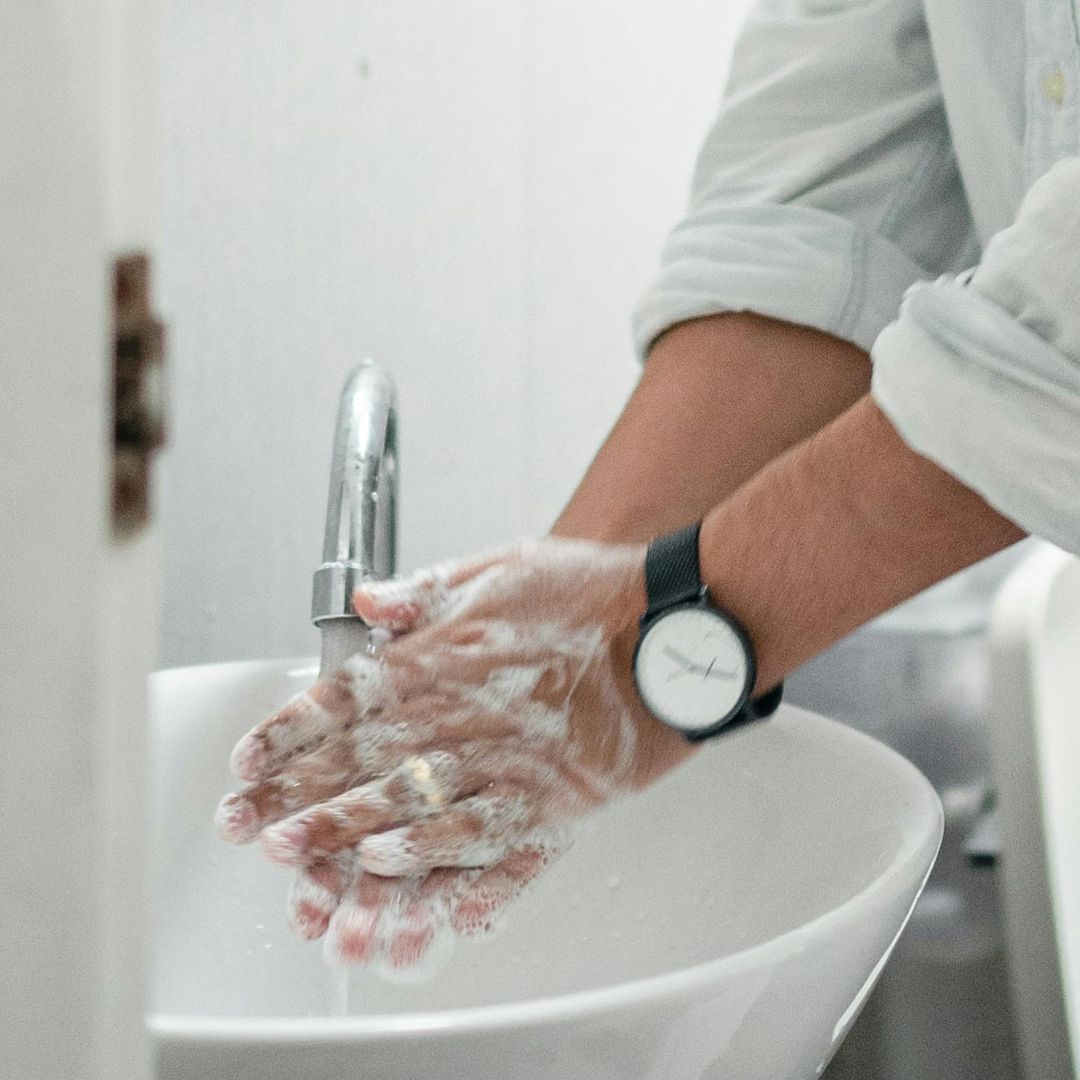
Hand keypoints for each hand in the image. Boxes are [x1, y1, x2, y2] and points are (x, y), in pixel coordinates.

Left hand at [215, 537, 697, 963]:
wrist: (674, 629)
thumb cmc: (592, 593)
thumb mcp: (504, 565)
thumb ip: (430, 589)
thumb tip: (367, 601)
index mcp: (448, 653)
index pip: (349, 696)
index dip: (291, 731)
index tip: (248, 758)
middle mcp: (467, 710)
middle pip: (364, 758)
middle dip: (297, 793)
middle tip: (242, 825)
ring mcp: (508, 760)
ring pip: (411, 803)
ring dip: (346, 832)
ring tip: (292, 859)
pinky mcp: (551, 798)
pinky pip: (485, 837)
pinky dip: (437, 856)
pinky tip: (393, 869)